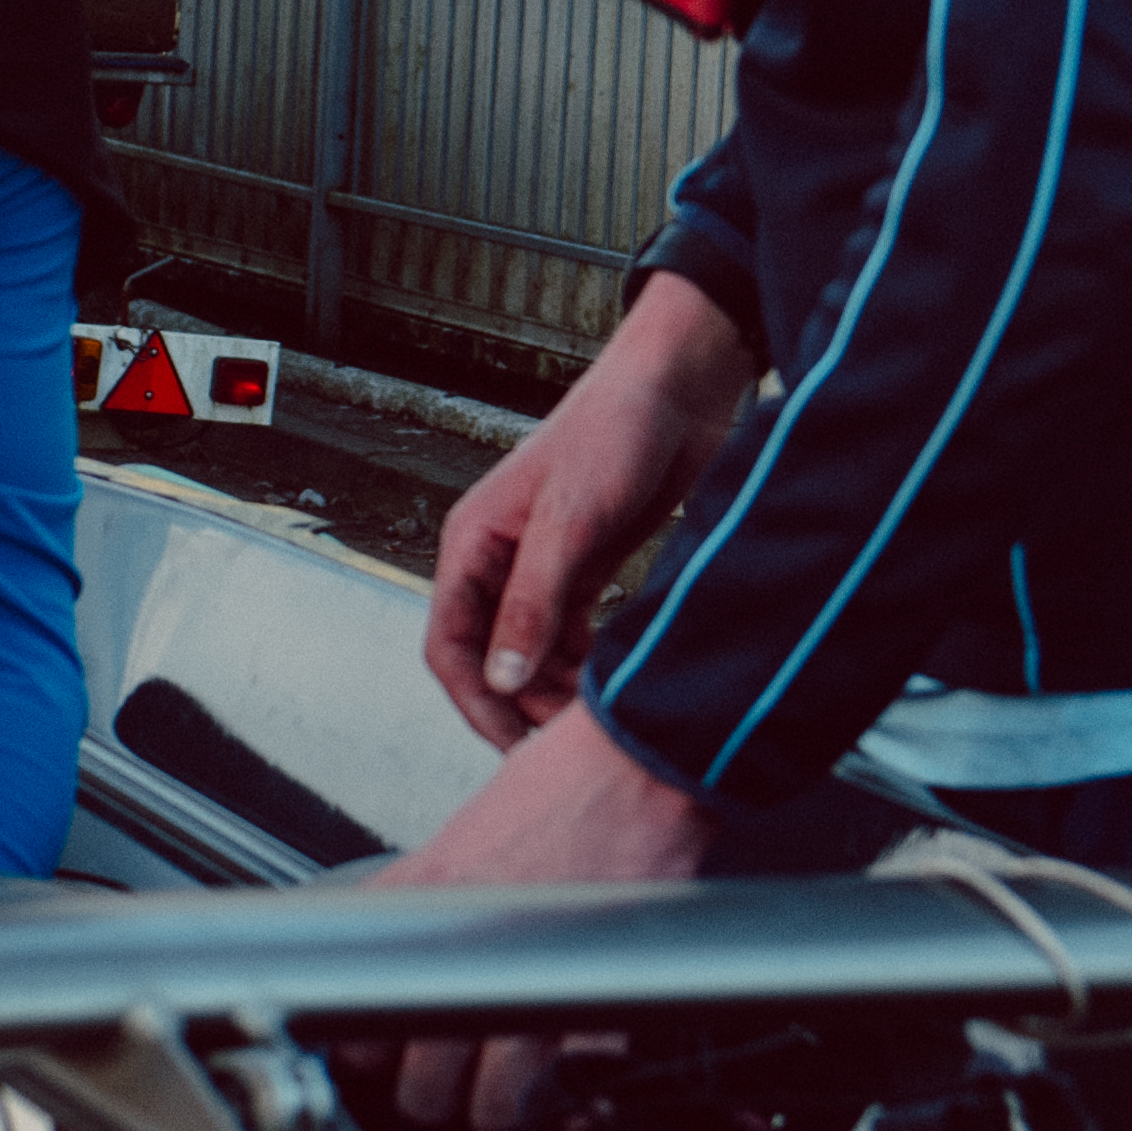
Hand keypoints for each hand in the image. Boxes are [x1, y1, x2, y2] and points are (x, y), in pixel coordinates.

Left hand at [377, 694, 712, 1130]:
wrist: (639, 762)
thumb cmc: (560, 785)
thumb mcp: (459, 835)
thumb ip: (422, 901)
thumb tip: (394, 950)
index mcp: (424, 912)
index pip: (364, 1032)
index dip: (374, 1057)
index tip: (386, 1055)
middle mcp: (471, 956)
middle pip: (423, 1090)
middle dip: (433, 1095)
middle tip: (447, 1077)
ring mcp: (538, 985)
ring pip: (494, 1108)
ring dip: (497, 1108)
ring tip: (504, 1087)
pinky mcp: (601, 999)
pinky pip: (573, 1087)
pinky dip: (568, 1095)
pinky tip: (563, 1078)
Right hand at [422, 276, 755, 749]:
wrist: (682, 386)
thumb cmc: (616, 429)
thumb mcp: (571, 521)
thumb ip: (533, 603)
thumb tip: (501, 679)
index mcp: (473, 543)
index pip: (449, 644)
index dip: (475, 700)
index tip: (514, 744)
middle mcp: (500, 559)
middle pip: (490, 657)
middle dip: (521, 702)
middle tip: (566, 741)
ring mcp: (545, 565)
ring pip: (533, 652)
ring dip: (555, 689)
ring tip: (594, 718)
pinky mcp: (588, 567)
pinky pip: (571, 635)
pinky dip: (585, 664)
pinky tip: (611, 682)